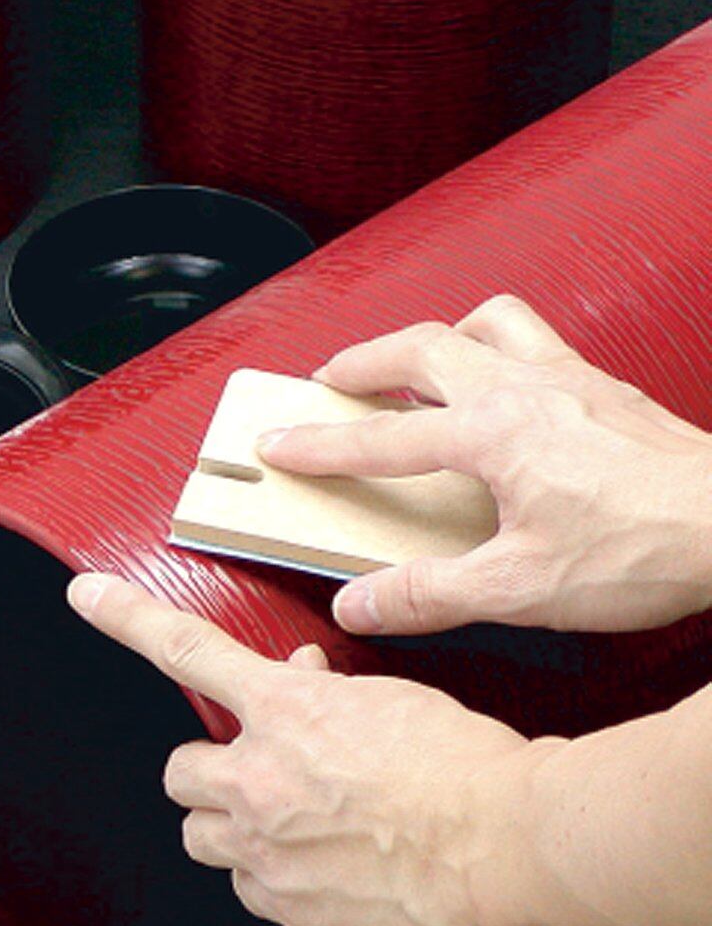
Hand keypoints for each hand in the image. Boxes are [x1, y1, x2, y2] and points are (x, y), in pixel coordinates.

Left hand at [67, 573, 551, 925]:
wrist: (509, 842)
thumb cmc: (466, 765)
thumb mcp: (390, 699)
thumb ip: (328, 693)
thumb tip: (303, 677)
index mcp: (287, 708)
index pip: (188, 648)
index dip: (127, 617)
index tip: (87, 597)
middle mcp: (260, 776)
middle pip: (179, 772)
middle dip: (209, 771)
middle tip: (253, 773)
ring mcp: (266, 844)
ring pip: (200, 836)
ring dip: (229, 826)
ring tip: (283, 825)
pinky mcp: (287, 903)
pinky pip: (246, 889)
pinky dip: (269, 878)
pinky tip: (315, 868)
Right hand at [259, 294, 711, 635]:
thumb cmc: (644, 550)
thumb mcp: (520, 588)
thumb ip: (428, 594)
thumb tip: (361, 604)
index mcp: (493, 432)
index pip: (382, 438)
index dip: (321, 444)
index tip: (280, 443)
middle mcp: (526, 388)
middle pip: (422, 348)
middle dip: (362, 363)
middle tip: (329, 381)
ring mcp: (570, 379)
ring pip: (486, 321)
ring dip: (437, 337)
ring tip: (413, 365)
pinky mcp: (605, 388)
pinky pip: (536, 339)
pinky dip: (496, 346)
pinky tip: (499, 384)